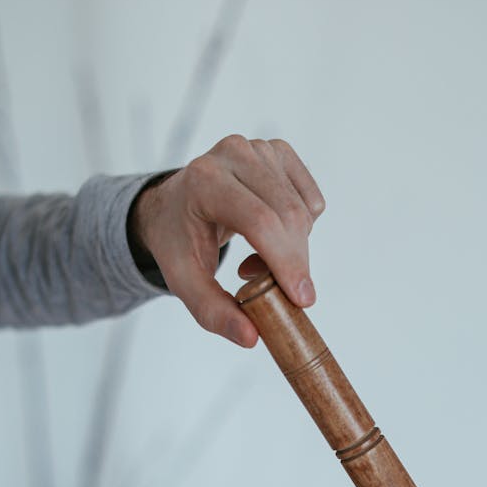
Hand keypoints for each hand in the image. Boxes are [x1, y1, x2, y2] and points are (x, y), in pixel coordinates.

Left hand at [129, 135, 324, 346]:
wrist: (175, 205)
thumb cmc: (180, 242)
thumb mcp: (185, 282)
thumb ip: (213, 312)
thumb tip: (252, 337)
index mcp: (204, 180)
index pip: (260, 221)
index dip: (285, 261)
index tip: (302, 299)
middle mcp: (233, 154)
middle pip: (287, 215)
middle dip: (294, 262)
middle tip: (279, 291)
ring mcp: (258, 148)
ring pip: (303, 210)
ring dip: (294, 247)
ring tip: (258, 259)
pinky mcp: (278, 152)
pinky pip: (311, 201)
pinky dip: (301, 227)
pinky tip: (271, 234)